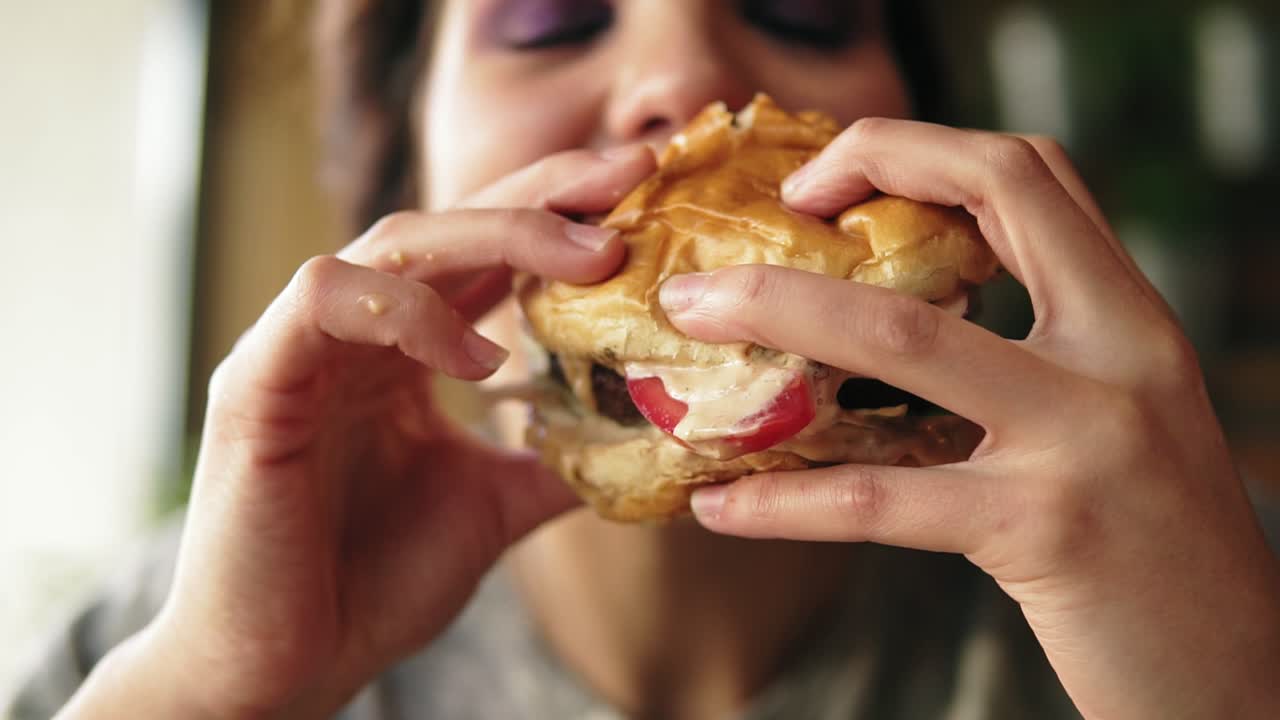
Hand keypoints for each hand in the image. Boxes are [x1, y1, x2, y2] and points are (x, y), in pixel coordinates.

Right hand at [63, 146, 655, 718]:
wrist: (287, 669)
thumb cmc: (371, 584)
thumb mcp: (493, 506)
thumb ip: (555, 460)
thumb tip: (650, 438)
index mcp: (400, 350)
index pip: (482, 252)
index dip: (559, 212)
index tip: (643, 193)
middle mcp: (350, 333)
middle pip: (448, 221)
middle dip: (545, 192)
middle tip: (631, 176)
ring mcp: (299, 349)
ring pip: (392, 241)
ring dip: (495, 234)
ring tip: (586, 261)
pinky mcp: (257, 383)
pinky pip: (324, 299)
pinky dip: (408, 308)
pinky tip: (476, 353)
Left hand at [658, 119, 1279, 718]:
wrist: (1233, 671)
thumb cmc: (1155, 547)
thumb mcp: (1118, 417)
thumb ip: (1039, 352)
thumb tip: (892, 318)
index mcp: (1131, 318)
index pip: (1031, 174)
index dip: (918, 149)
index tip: (823, 182)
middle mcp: (1121, 353)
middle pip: (980, 204)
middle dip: (850, 179)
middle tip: (750, 221)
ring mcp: (1085, 437)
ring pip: (906, 335)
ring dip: (777, 311)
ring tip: (686, 317)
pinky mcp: (1043, 531)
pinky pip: (883, 500)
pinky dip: (785, 500)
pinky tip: (718, 506)